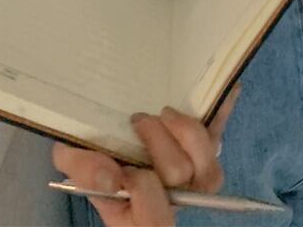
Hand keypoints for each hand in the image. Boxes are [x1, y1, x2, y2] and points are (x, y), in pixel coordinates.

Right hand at [51, 82, 242, 226]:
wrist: (110, 129)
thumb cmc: (91, 151)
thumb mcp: (74, 161)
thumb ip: (82, 169)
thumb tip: (111, 177)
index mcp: (137, 215)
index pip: (154, 219)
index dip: (143, 189)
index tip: (120, 167)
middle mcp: (172, 201)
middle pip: (182, 182)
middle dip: (160, 145)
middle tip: (139, 119)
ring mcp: (194, 178)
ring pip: (210, 168)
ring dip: (188, 133)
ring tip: (165, 113)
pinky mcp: (206, 150)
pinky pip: (222, 132)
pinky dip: (224, 110)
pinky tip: (228, 89)